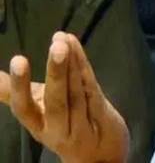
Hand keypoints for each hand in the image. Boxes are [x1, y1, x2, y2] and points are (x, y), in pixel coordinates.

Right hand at [0, 32, 128, 162]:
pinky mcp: (103, 118)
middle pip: (56, 102)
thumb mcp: (36, 113)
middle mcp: (58, 128)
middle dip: (56, 73)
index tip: (18, 59)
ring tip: (66, 41)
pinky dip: (87, 72)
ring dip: (73, 65)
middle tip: (56, 46)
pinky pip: (94, 93)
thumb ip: (13, 94)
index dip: (19, 86)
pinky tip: (79, 53)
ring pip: (77, 94)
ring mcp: (82, 125)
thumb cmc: (62, 125)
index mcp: (38, 125)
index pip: (24, 109)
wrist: (97, 157)